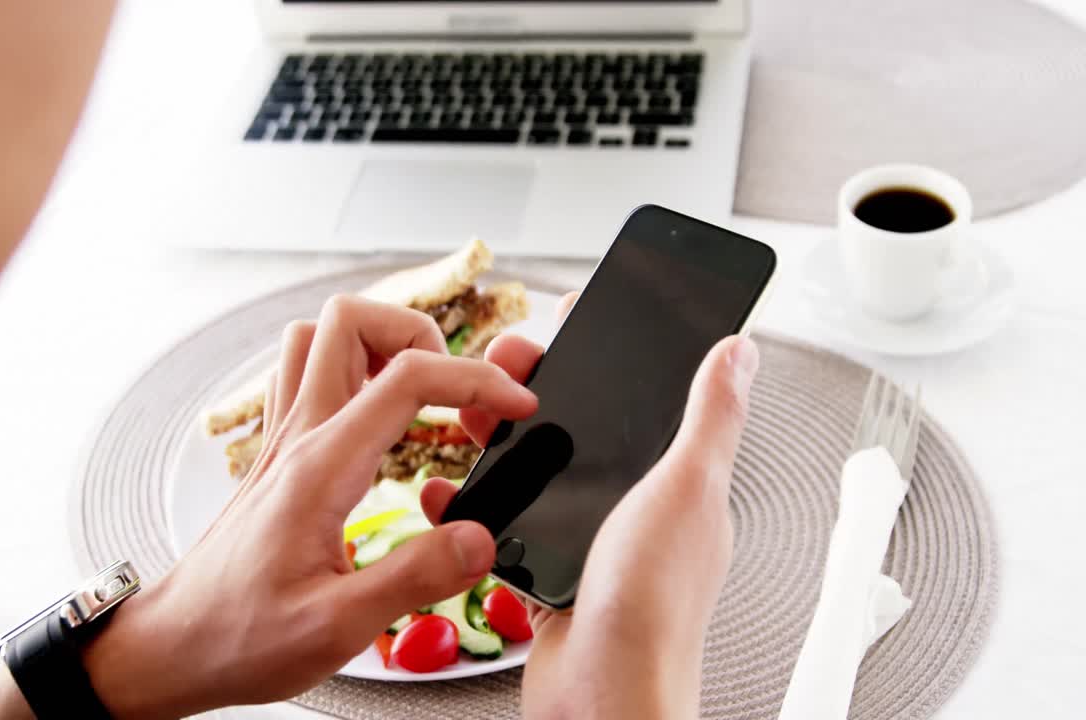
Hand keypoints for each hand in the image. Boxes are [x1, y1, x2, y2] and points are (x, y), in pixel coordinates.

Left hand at [77, 296, 537, 716]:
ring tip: (421, 396)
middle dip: (421, 335)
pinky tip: (376, 420)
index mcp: (322, 468)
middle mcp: (299, 437)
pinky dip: (349, 373)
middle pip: (352, 321)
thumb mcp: (337, 627)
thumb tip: (479, 537)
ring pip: (320, 337)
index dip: (476, 379)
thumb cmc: (240, 638)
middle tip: (457, 390)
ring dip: (379, 346)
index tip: (517, 407)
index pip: (408, 376)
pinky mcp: (276, 455)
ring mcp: (283, 440)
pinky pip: (304, 376)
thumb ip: (415, 578)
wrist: (173, 646)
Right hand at [422, 292, 759, 719]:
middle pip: (583, 429)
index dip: (611, 354)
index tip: (573, 319)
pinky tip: (451, 488)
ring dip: (502, 440)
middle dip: (538, 391)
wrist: (602, 700)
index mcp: (678, 484)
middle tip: (503, 364)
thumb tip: (739, 350)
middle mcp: (637, 511)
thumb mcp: (686, 489)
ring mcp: (591, 543)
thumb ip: (709, 418)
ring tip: (468, 415)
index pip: (649, 399)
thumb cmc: (652, 609)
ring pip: (540, 473)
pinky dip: (476, 503)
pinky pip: (507, 524)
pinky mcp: (550, 576)